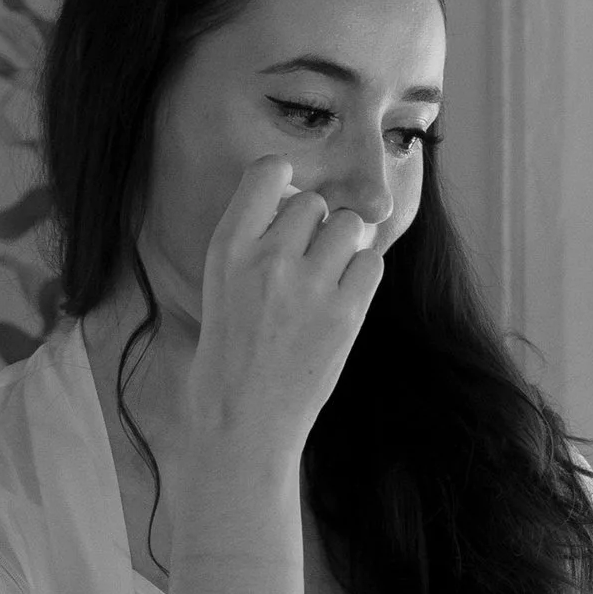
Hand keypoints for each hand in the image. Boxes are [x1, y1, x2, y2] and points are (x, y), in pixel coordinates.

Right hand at [182, 156, 382, 475]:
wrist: (244, 422)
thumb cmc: (231, 355)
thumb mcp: (220, 285)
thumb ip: (255, 240)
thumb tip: (305, 205)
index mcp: (228, 248)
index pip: (269, 171)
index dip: (283, 182)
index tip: (284, 204)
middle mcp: (269, 259)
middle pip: (314, 202)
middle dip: (314, 226)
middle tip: (304, 265)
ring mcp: (310, 286)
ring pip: (349, 226)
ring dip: (343, 246)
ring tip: (325, 280)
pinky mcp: (345, 314)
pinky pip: (372, 262)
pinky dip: (362, 275)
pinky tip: (341, 299)